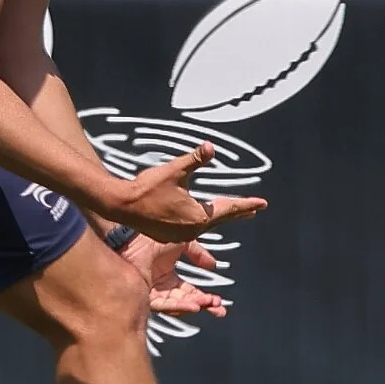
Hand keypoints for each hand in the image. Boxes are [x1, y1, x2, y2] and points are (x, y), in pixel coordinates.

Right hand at [101, 142, 265, 243]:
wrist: (121, 205)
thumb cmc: (147, 188)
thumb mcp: (174, 170)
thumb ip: (195, 159)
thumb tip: (211, 147)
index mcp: (199, 216)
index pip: (229, 208)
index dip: (246, 204)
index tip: (262, 203)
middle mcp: (192, 229)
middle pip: (220, 218)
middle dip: (237, 212)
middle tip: (253, 209)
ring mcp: (179, 235)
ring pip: (205, 224)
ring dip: (218, 216)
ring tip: (228, 212)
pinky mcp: (168, 236)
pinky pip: (190, 229)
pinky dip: (199, 221)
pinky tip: (198, 218)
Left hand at [123, 234, 227, 317]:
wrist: (134, 236)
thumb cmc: (152, 236)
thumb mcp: (183, 241)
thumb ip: (199, 253)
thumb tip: (213, 264)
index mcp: (168, 276)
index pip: (190, 292)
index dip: (205, 298)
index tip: (219, 302)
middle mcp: (161, 287)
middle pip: (186, 302)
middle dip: (204, 306)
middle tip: (219, 309)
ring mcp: (153, 292)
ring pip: (178, 305)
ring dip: (195, 305)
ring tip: (209, 304)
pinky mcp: (146, 295)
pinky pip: (165, 305)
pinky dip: (181, 306)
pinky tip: (194, 305)